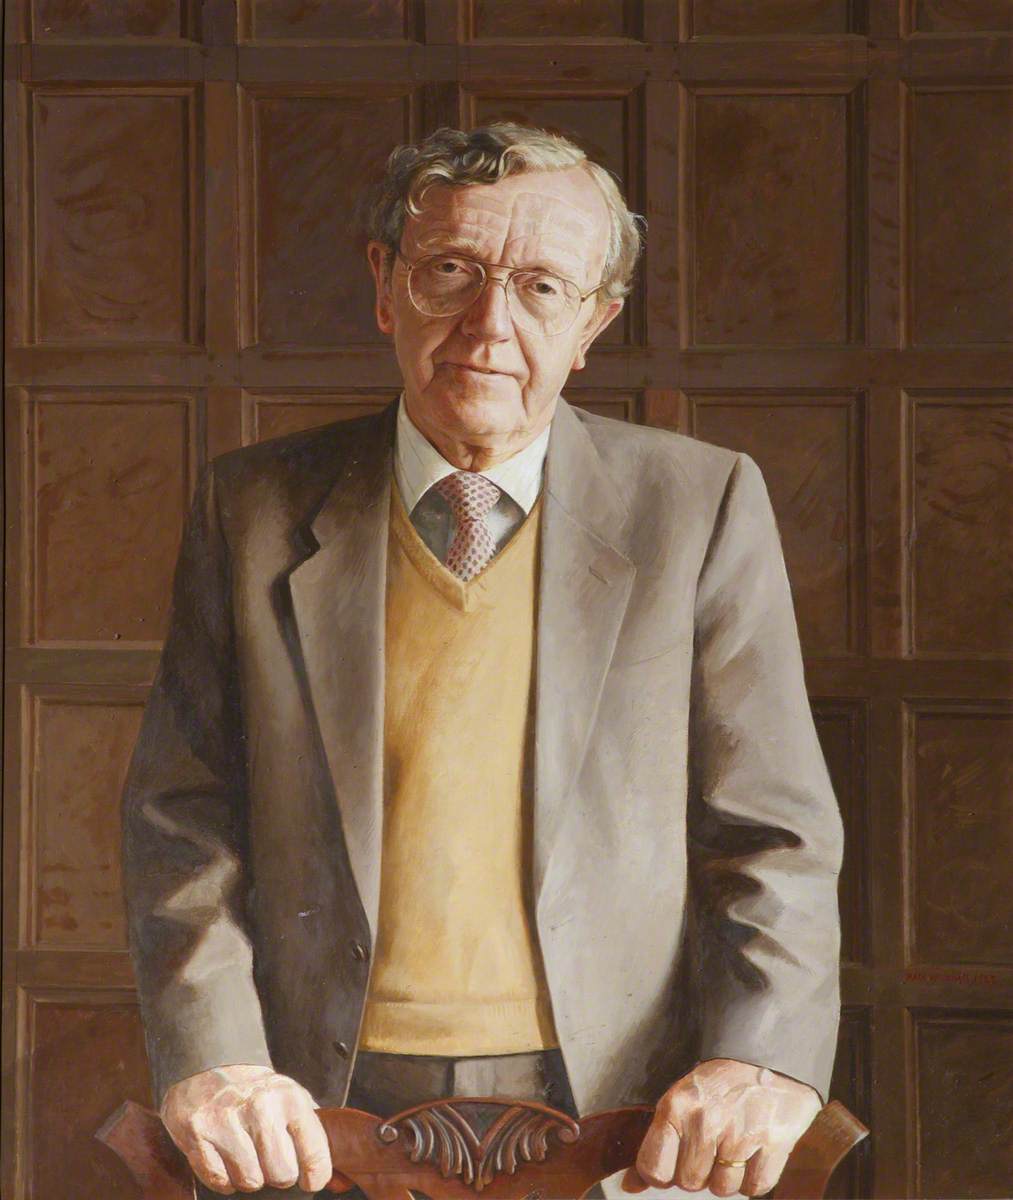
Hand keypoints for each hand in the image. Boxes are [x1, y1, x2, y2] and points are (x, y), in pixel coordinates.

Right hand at [160, 1064, 332, 1193]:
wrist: (209, 1065)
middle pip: (282, 1175)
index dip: (315, 1176)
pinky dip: (224, 1177)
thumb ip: (313, 1133)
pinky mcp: (198, 1133)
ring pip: (250, 1181)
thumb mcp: (291, 1097)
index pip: (315, 1155)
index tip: (310, 1179)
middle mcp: (260, 1107)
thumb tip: (340, 1181)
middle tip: (270, 1156)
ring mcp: (227, 1120)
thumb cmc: (256, 1090)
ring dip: (249, 1175)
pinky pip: (219, 1181)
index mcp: (290, 1098)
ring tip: (246, 1152)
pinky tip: (225, 1155)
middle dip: (278, 1174)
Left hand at [622, 1058, 820, 1196]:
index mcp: (676, 1107)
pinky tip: (754, 1148)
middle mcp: (706, 1120)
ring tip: (734, 1141)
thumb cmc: (716, 1085)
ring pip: (724, 1189)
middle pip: (690, 1183)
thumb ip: (655, 1146)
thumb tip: (630, 1186)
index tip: (673, 1160)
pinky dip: (755, 1176)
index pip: (654, 1170)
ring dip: (728, 1174)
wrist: (765, 1060)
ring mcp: (741, 1133)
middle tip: (710, 1142)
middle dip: (699, 1170)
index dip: (663, 1172)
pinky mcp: (774, 1143)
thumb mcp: (679, 1102)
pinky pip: (755, 1188)